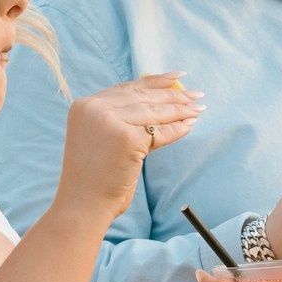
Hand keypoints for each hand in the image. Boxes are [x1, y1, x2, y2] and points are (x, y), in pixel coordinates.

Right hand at [57, 74, 201, 224]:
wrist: (83, 204)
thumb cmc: (94, 177)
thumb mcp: (100, 138)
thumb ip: (119, 118)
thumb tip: (160, 102)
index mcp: (84, 106)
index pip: (127, 88)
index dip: (154, 82)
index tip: (177, 76)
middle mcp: (94, 109)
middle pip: (143, 97)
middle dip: (173, 95)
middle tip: (196, 94)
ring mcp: (109, 122)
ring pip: (154, 112)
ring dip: (180, 111)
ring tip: (198, 109)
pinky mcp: (126, 139)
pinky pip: (159, 133)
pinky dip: (177, 130)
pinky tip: (190, 125)